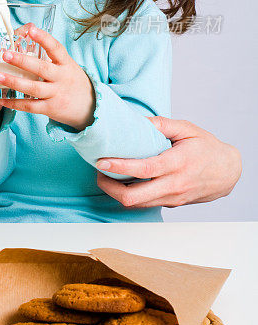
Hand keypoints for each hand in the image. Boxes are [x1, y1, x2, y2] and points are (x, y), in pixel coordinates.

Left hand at [0, 25, 95, 129]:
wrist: (90, 106)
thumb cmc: (72, 81)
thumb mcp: (68, 65)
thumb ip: (51, 54)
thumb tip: (29, 30)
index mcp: (66, 64)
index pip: (56, 48)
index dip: (43, 38)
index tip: (31, 30)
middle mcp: (62, 78)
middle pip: (41, 68)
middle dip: (22, 61)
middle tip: (6, 54)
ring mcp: (56, 94)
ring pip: (34, 88)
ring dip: (15, 82)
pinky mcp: (51, 108)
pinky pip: (31, 106)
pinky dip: (15, 104)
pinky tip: (2, 100)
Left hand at [96, 117, 241, 207]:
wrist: (227, 172)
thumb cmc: (206, 148)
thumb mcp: (187, 129)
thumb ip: (161, 124)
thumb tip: (137, 120)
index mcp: (177, 163)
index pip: (144, 169)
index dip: (120, 167)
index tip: (101, 161)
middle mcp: (173, 185)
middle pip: (134, 197)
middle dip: (109, 187)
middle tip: (98, 171)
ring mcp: (172, 198)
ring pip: (136, 205)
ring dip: (116, 193)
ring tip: (106, 175)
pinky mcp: (170, 204)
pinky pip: (144, 203)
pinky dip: (129, 195)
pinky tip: (122, 182)